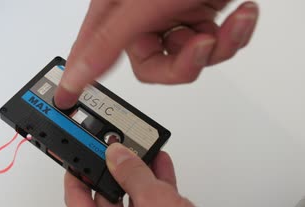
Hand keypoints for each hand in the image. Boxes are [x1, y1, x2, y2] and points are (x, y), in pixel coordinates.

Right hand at [54, 0, 259, 108]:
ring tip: (229, 22)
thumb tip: (77, 74)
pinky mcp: (201, 11)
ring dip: (218, 45)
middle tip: (200, 44)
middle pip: (153, 67)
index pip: (91, 52)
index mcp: (117, 9)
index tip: (64, 99)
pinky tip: (240, 13)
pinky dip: (232, 34)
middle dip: (186, 62)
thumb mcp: (143, 4)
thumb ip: (109, 41)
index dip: (78, 78)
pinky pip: (214, 44)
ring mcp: (173, 15)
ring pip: (188, 58)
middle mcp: (142, 14)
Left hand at [64, 143, 234, 206]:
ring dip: (140, 179)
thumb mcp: (156, 206)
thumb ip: (133, 175)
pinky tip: (161, 172)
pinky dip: (156, 193)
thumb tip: (118, 156)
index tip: (81, 155)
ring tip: (145, 154)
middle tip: (120, 150)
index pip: (76, 201)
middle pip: (106, 203)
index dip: (78, 173)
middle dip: (117, 173)